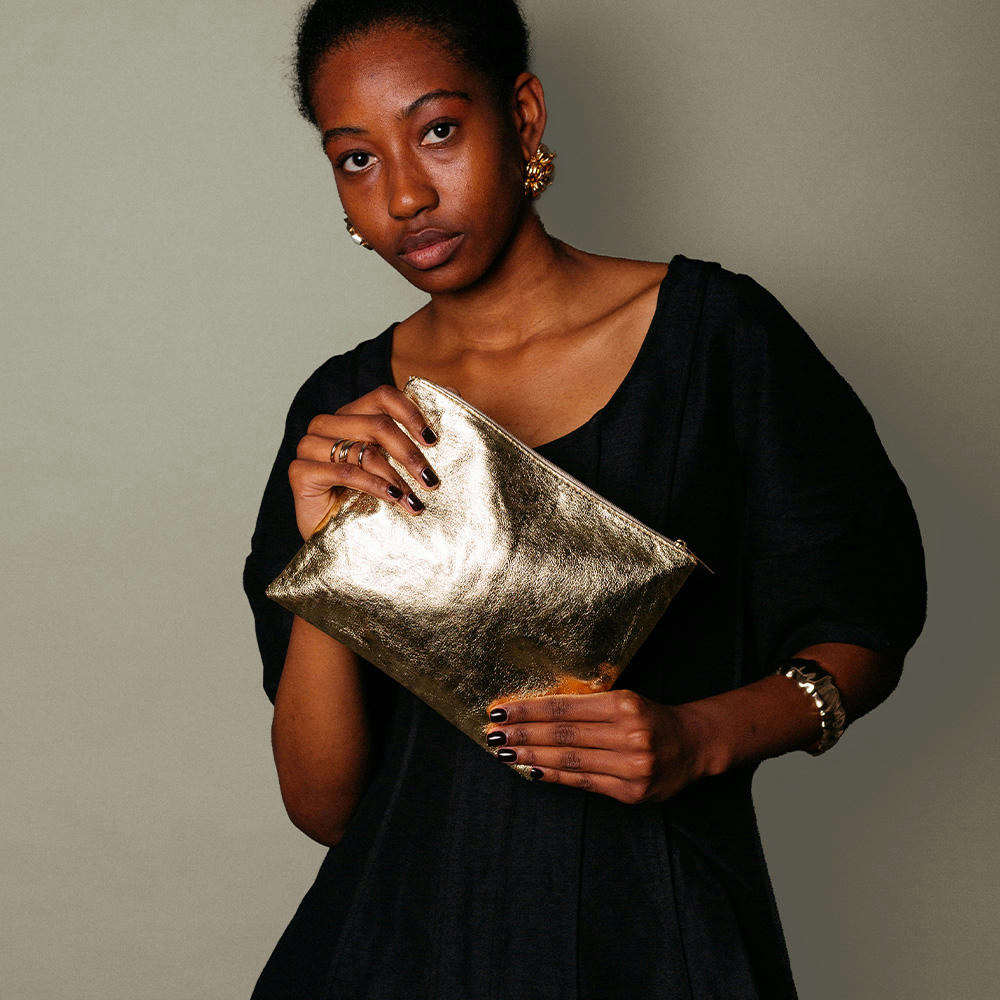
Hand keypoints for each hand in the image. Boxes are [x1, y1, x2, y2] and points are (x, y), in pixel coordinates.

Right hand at [289, 384, 440, 538]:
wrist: (340, 541)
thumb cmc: (371, 500)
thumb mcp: (399, 466)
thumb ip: (420, 431)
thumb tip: (453, 393)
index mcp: (352, 414)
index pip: (383, 395)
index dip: (411, 413)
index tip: (433, 441)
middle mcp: (329, 424)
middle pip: (378, 424)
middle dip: (410, 454)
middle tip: (431, 480)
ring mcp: (310, 445)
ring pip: (363, 449)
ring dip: (395, 476)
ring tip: (415, 500)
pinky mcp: (300, 471)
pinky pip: (344, 471)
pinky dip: (373, 485)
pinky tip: (392, 499)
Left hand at [485, 690, 710, 803]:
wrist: (693, 745)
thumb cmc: (649, 716)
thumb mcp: (624, 699)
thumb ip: (587, 705)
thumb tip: (535, 711)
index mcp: (624, 705)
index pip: (565, 709)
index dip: (529, 710)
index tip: (500, 710)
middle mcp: (629, 736)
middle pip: (563, 736)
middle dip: (523, 734)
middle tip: (493, 733)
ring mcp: (632, 767)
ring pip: (570, 761)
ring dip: (532, 757)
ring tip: (505, 752)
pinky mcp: (632, 792)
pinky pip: (585, 783)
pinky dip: (556, 776)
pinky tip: (534, 770)